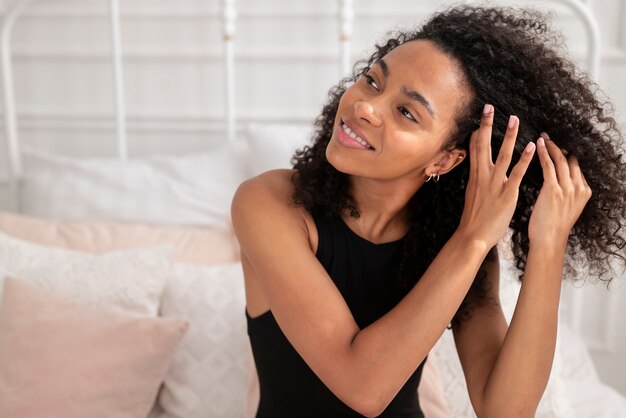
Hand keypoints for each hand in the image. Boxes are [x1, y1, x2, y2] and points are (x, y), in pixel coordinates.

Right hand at [457, 105, 535, 247]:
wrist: (472, 236)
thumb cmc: (473, 220)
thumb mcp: (472, 196)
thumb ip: (476, 182)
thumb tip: (477, 173)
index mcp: (474, 177)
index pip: (474, 149)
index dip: (476, 132)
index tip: (480, 117)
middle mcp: (482, 176)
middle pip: (483, 145)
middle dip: (486, 125)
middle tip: (489, 107)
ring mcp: (494, 184)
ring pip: (502, 155)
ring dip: (508, 136)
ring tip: (514, 119)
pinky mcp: (506, 193)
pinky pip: (516, 173)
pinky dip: (524, 159)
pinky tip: (531, 147)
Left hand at [528, 133, 591, 245]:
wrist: (548, 240)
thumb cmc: (552, 227)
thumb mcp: (566, 208)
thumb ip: (567, 194)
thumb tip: (559, 182)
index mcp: (584, 192)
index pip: (576, 168)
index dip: (566, 156)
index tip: (556, 147)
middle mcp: (578, 188)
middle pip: (570, 161)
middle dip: (558, 147)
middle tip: (548, 137)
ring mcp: (567, 189)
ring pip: (560, 161)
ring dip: (550, 147)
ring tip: (542, 137)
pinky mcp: (553, 190)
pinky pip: (549, 166)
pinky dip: (543, 154)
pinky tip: (537, 145)